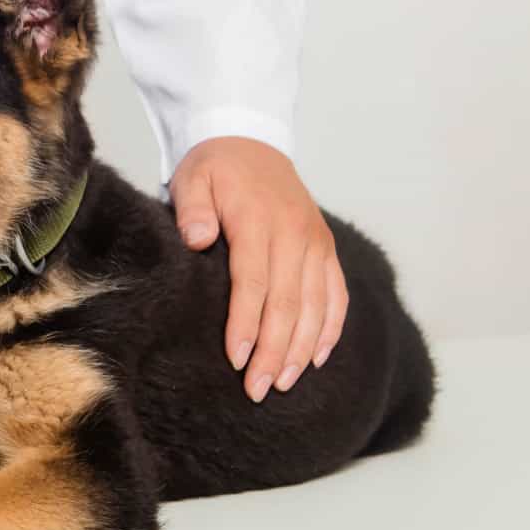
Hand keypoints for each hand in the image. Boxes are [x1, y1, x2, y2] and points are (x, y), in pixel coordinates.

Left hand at [169, 137, 347, 403]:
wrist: (250, 140)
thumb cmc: (214, 168)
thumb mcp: (193, 178)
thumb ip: (193, 208)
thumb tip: (197, 239)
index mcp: (259, 220)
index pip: (254, 281)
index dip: (247, 323)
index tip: (238, 359)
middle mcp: (294, 233)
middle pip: (288, 302)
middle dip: (275, 350)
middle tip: (259, 388)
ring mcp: (316, 242)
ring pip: (316, 304)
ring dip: (302, 348)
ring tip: (285, 383)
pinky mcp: (326, 247)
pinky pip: (336, 293)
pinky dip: (330, 328)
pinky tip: (317, 358)